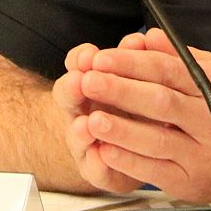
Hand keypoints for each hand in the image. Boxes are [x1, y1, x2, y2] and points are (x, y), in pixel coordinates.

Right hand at [52, 42, 142, 192]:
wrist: (131, 144)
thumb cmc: (134, 106)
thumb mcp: (134, 76)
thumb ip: (136, 58)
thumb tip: (143, 40)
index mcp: (91, 83)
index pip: (78, 64)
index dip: (81, 59)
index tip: (90, 55)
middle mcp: (82, 110)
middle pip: (67, 96)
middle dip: (73, 87)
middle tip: (81, 82)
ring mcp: (85, 141)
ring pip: (76, 134)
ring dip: (80, 129)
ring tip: (86, 125)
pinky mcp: (97, 169)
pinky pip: (94, 169)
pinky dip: (97, 163)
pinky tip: (101, 157)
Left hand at [71, 28, 210, 202]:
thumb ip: (180, 56)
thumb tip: (148, 37)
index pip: (167, 71)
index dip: (132, 65)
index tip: (103, 59)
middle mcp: (210, 120)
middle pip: (161, 103)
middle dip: (121, 92)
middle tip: (89, 83)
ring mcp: (202, 154)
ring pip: (157, 140)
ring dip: (122, 129)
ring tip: (93, 119)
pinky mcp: (192, 181)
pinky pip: (157, 171)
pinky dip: (130, 161)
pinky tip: (108, 150)